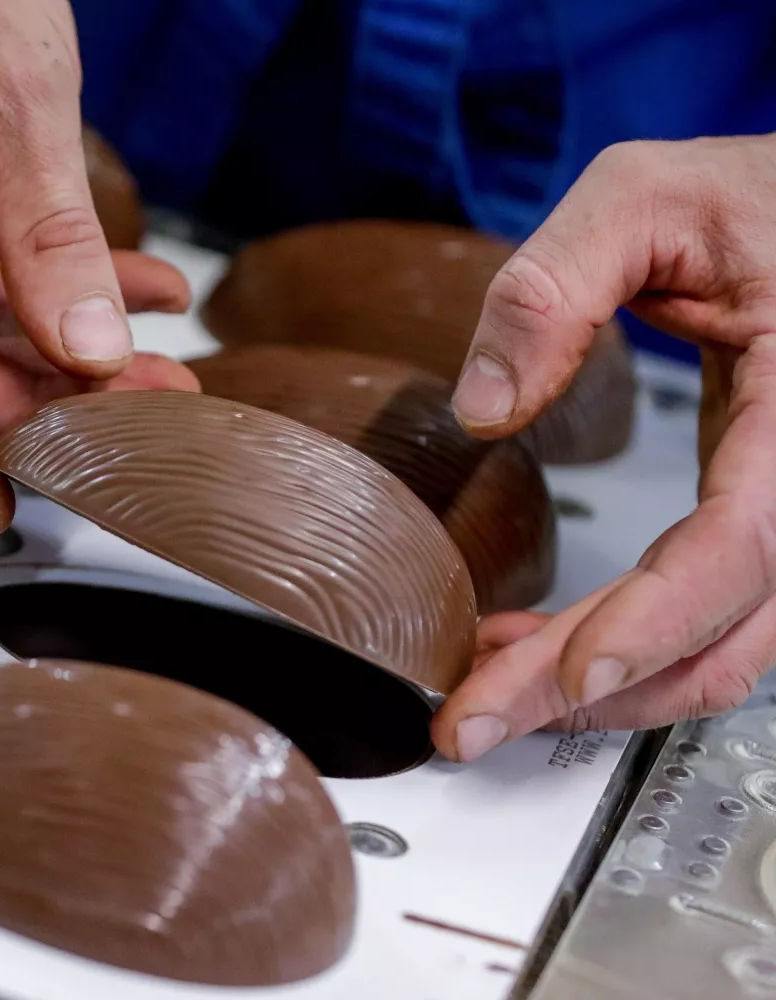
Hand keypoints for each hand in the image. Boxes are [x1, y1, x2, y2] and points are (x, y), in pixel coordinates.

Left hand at [435, 134, 775, 760]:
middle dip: (595, 692)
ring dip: (606, 687)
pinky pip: (709, 613)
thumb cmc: (748, 196)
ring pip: (726, 646)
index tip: (572, 673)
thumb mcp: (642, 195)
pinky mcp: (760, 518)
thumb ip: (555, 284)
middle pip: (726, 628)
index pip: (749, 542)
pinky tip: (536, 645)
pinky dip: (626, 645)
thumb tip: (481, 407)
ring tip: (488, 688)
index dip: (662, 618)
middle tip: (474, 722)